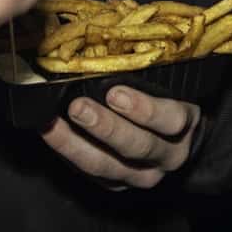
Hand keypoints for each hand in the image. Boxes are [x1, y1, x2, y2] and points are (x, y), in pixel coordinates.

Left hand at [43, 86, 200, 189]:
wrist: (176, 142)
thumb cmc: (166, 101)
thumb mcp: (168, 87)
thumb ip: (146, 75)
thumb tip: (105, 46)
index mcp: (182, 125)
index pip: (170, 120)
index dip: (144, 109)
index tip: (115, 92)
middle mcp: (166, 156)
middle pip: (137, 146)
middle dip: (105, 127)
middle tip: (77, 108)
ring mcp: (141, 175)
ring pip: (107, 166)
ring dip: (76, 145)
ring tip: (52, 125)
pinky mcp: (117, 184)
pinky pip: (90, 173)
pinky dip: (67, 153)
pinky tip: (49, 134)